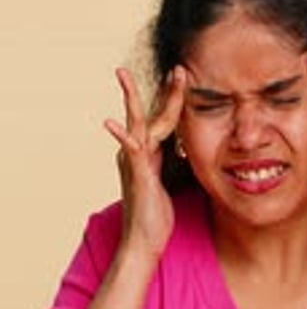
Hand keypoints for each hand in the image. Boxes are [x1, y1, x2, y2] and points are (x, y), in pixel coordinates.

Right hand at [104, 66, 185, 259]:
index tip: (185, 78)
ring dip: (132, 99)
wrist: (144, 241)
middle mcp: (139, 153)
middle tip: (176, 67)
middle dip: (164, 91)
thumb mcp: (174, 183)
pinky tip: (111, 122)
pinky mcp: (136, 174)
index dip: (175, 100)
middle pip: (150, 114)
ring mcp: (135, 162)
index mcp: (150, 153)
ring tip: (123, 75)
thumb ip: (178, 164)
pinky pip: (128, 152)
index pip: (165, 120)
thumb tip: (192, 151)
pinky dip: (121, 136)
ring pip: (135, 124)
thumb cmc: (158, 216)